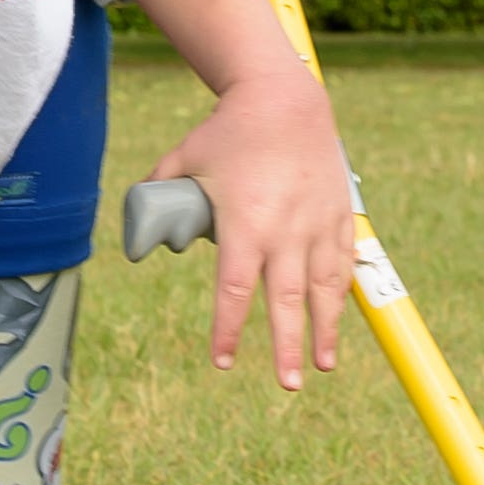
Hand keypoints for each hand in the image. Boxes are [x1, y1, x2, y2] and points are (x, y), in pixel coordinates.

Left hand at [152, 66, 353, 389]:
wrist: (285, 100)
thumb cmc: (227, 132)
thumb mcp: (183, 160)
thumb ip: (157, 194)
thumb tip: (141, 232)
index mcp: (245, 225)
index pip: (233, 291)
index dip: (227, 329)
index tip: (221, 361)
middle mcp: (286, 231)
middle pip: (286, 301)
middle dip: (287, 347)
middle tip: (288, 384)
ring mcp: (317, 223)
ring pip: (325, 288)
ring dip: (325, 329)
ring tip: (324, 365)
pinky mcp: (339, 214)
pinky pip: (342, 261)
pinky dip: (341, 291)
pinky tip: (338, 316)